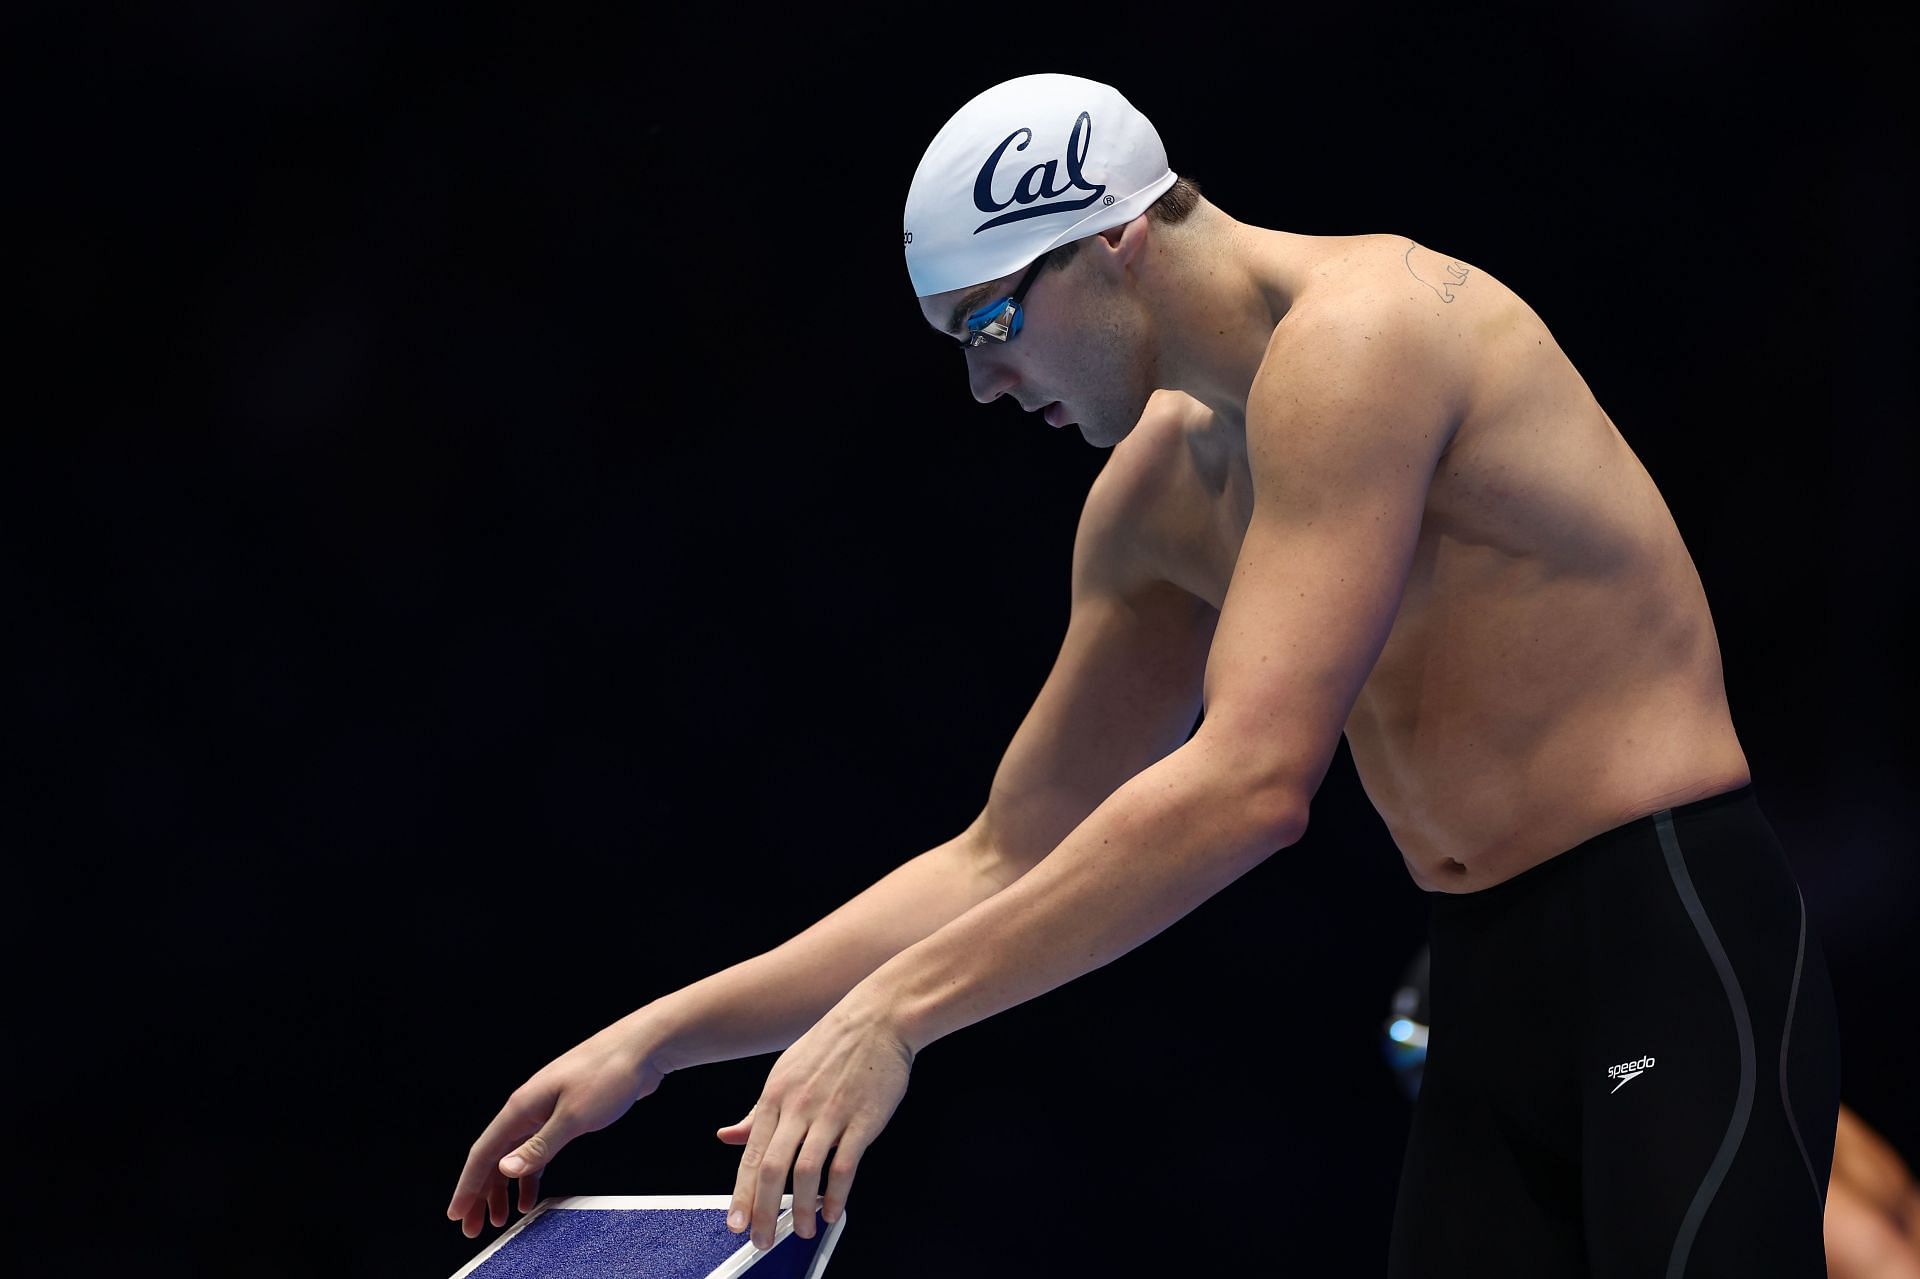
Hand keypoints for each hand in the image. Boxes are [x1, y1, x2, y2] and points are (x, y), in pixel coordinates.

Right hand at [446, 1011, 669, 1238]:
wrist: (641, 1049)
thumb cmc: (609, 1073)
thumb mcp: (574, 1116)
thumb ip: (539, 1146)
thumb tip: (504, 1170)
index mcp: (522, 1107)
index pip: (483, 1153)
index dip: (468, 1186)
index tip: (457, 1213)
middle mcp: (528, 1109)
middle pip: (494, 1157)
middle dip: (481, 1194)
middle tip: (474, 1227)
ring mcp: (545, 1111)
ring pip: (514, 1156)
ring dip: (504, 1188)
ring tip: (500, 1218)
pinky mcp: (564, 1115)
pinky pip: (536, 1151)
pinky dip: (529, 1175)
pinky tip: (529, 1195)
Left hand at [715, 994, 912, 1250]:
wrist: (879, 1017)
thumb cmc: (832, 1043)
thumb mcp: (784, 1072)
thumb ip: (757, 1111)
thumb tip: (727, 1136)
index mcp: (775, 1096)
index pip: (752, 1155)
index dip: (742, 1194)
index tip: (736, 1223)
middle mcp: (798, 1106)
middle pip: (772, 1169)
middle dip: (764, 1212)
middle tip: (762, 1239)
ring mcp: (830, 1114)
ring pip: (806, 1172)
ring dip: (803, 1209)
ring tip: (804, 1231)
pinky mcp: (862, 1120)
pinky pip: (844, 1166)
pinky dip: (837, 1195)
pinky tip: (833, 1211)